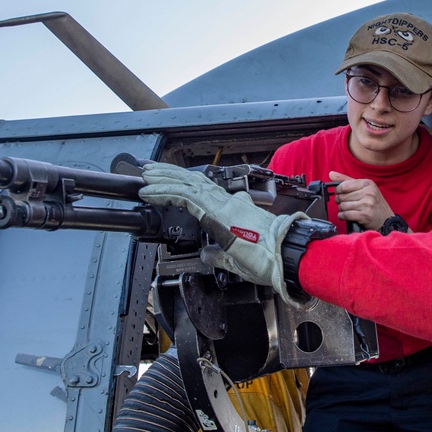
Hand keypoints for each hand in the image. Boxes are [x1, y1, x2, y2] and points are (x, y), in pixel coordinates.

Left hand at [139, 162, 306, 303]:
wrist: (285, 257)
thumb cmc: (271, 259)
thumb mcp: (236, 260)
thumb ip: (219, 255)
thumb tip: (207, 254)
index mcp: (233, 211)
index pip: (203, 194)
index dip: (183, 187)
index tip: (167, 188)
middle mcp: (228, 202)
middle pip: (193, 181)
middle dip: (169, 175)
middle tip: (150, 172)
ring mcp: (222, 203)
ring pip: (187, 183)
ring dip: (163, 178)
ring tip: (146, 175)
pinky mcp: (216, 209)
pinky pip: (185, 194)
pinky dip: (165, 190)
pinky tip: (151, 191)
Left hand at [328, 171, 397, 230]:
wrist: (386, 219)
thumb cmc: (374, 204)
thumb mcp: (364, 188)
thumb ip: (347, 180)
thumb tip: (331, 174)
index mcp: (367, 183)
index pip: (343, 185)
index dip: (338, 191)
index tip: (340, 194)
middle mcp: (368, 192)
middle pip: (342, 196)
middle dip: (340, 201)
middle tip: (345, 203)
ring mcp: (367, 204)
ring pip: (343, 206)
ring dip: (342, 210)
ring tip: (348, 210)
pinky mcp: (365, 215)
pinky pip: (346, 214)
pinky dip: (343, 216)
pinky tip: (346, 216)